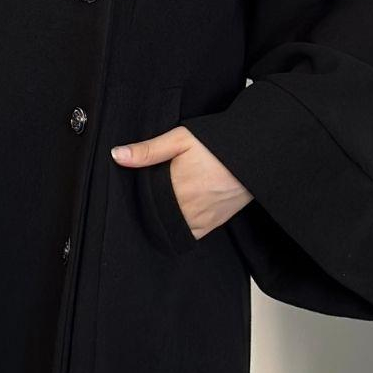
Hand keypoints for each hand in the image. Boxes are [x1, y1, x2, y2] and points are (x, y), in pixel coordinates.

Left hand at [110, 123, 252, 239]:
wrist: (255, 153)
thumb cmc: (217, 143)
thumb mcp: (181, 138)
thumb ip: (149, 150)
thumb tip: (117, 155)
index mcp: (176, 186)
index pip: (145, 202)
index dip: (136, 199)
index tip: (130, 194)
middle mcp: (188, 206)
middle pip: (157, 216)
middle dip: (149, 209)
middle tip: (146, 198)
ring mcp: (202, 217)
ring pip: (173, 227)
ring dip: (164, 220)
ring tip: (160, 206)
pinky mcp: (215, 222)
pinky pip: (191, 234)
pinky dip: (181, 229)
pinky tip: (176, 217)